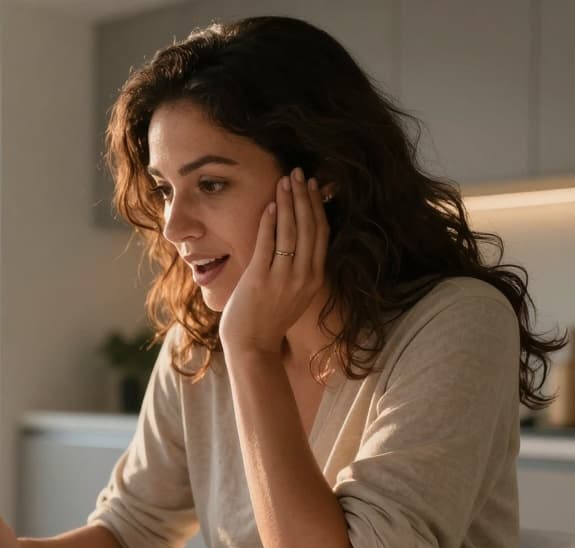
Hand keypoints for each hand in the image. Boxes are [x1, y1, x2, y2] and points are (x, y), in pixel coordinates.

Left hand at [218, 167, 329, 356]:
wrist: (252, 347)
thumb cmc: (268, 319)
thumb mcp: (294, 293)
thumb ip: (299, 269)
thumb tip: (297, 241)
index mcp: (315, 278)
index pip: (322, 234)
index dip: (318, 207)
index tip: (313, 185)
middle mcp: (304, 277)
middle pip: (310, 227)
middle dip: (304, 196)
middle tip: (299, 173)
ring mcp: (283, 278)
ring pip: (291, 232)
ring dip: (288, 202)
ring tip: (285, 181)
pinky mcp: (261, 280)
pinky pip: (267, 244)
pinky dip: (269, 222)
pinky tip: (269, 204)